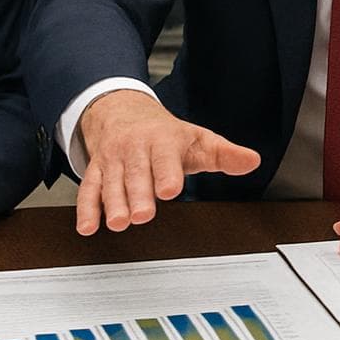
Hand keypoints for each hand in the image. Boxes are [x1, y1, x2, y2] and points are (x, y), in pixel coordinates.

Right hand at [77, 89, 259, 233]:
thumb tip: (252, 161)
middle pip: (136, 173)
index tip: (170, 190)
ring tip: (118, 222)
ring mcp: (114, 159)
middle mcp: (135, 148)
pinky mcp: (97, 170)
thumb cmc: (166, 134)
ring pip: (111, 182)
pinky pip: (89, 189)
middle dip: (138, 194)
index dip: (167, 173)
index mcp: (163, 139)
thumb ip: (225, 154)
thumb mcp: (199, 140)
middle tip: (142, 215)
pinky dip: (87, 209)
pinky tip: (88, 227)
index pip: (165, 157)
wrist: (124, 112)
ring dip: (112, 203)